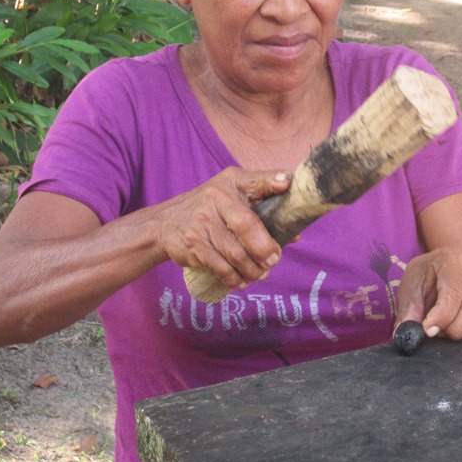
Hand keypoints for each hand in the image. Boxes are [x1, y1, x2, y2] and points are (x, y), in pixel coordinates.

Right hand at [158, 167, 291, 290]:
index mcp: (231, 184)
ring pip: (234, 253)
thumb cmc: (212, 206)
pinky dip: (234, 278)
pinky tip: (242, 280)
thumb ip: (264, 205)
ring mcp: (202, 223)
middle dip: (264, 247)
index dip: (270, 182)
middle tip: (274, 260)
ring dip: (253, 269)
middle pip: (246, 225)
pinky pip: (220, 266)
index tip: (285, 185)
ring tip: (262, 274)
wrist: (166, 222)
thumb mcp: (233, 193)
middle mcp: (215, 200)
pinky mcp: (193, 245)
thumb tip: (295, 232)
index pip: (254, 181)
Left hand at [395, 247, 461, 339]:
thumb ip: (409, 308)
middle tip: (442, 333)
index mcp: (455, 258)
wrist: (446, 265)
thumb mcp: (412, 284)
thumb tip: (406, 333)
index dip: (441, 317)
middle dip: (456, 328)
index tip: (429, 331)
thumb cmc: (428, 276)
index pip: (454, 293)